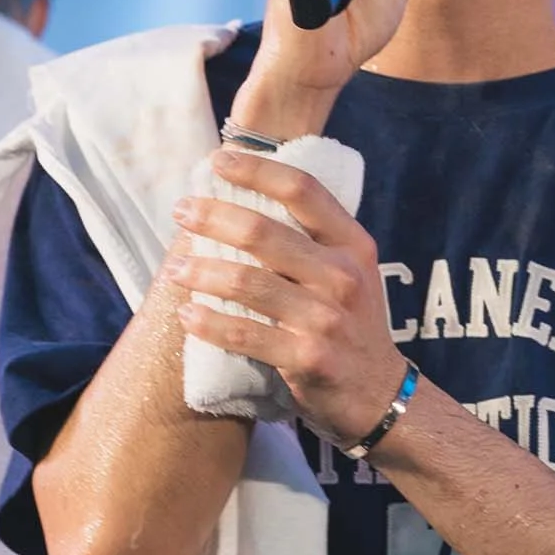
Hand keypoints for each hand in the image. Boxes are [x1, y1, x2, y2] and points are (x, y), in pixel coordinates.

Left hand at [165, 147, 411, 442]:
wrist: (379, 394)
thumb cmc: (351, 324)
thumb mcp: (348, 272)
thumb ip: (309, 241)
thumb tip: (239, 204)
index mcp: (352, 245)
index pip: (302, 190)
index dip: (256, 170)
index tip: (217, 161)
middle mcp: (342, 276)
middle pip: (265, 232)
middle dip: (214, 216)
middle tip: (181, 211)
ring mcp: (326, 319)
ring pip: (248, 284)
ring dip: (202, 271)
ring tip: (175, 267)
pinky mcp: (307, 359)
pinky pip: (246, 335)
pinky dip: (210, 324)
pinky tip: (187, 313)